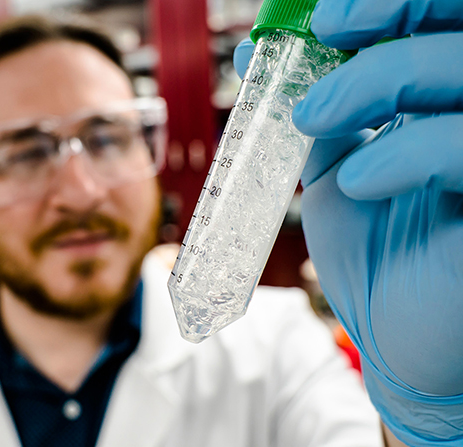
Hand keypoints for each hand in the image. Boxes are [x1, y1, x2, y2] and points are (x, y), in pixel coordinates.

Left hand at [233, 0, 462, 443]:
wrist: (394, 337)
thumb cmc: (374, 251)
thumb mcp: (333, 169)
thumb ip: (316, 112)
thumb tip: (261, 56)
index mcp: (449, 100)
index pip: (441, 17)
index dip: (395, 2)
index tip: (326, 20)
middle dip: (400, 11)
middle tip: (329, 33)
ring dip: (387, 75)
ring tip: (313, 118)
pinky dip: (413, 150)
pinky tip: (359, 179)